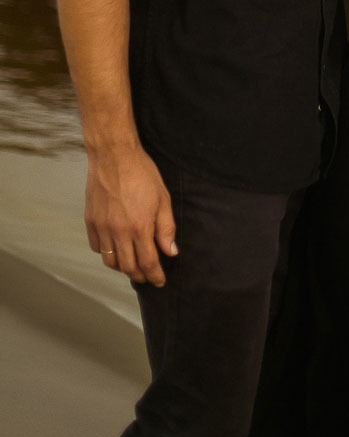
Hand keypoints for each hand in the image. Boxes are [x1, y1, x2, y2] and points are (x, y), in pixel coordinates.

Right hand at [84, 144, 177, 286]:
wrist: (114, 155)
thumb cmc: (141, 173)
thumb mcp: (163, 198)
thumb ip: (166, 228)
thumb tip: (170, 251)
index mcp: (139, 227)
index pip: (148, 262)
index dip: (155, 276)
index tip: (160, 281)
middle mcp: (118, 231)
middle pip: (128, 267)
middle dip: (140, 276)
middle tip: (148, 276)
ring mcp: (101, 227)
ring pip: (110, 261)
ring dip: (122, 267)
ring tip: (132, 265)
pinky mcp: (90, 221)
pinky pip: (96, 247)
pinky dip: (106, 253)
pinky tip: (116, 249)